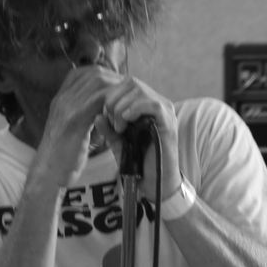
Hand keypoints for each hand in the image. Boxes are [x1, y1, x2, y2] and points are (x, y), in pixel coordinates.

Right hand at [37, 65, 120, 186]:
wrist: (48, 173)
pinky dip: (112, 103)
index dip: (104, 75)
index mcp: (60, 99)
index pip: (83, 72)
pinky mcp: (74, 120)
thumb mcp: (72, 131)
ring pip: (98, 83)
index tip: (117, 87)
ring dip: (116, 91)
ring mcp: (67, 107)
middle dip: (114, 80)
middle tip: (128, 93)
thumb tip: (105, 113)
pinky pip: (99, 100)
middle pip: (93, 73)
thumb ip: (85, 117)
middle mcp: (62, 98)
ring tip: (126, 103)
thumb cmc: (63, 156)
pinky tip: (119, 114)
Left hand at [94, 76, 181, 200]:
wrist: (155, 184)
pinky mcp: (169, 122)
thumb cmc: (139, 164)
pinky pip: (152, 104)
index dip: (111, 96)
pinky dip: (135, 110)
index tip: (105, 117)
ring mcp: (165, 111)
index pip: (126, 84)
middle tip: (111, 122)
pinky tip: (126, 124)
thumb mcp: (119, 144)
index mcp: (145, 105)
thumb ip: (109, 129)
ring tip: (119, 127)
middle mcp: (157, 104)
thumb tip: (97, 116)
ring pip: (140, 91)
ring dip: (122, 107)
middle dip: (114, 100)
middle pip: (132, 82)